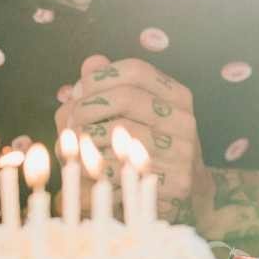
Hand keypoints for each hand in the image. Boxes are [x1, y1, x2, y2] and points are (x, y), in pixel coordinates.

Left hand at [54, 55, 207, 220]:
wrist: (189, 194)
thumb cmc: (151, 147)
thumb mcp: (137, 113)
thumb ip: (112, 87)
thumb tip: (90, 64)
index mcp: (178, 96)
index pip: (135, 71)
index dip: (99, 78)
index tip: (78, 92)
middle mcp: (185, 120)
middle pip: (125, 97)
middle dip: (87, 107)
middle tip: (69, 121)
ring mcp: (183, 153)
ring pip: (118, 134)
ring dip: (86, 139)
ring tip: (73, 146)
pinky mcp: (174, 183)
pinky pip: (120, 171)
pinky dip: (96, 170)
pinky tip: (87, 171)